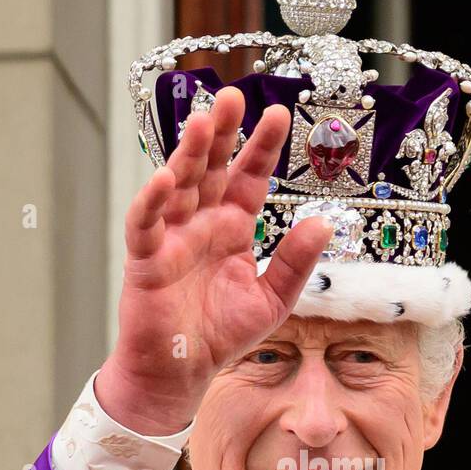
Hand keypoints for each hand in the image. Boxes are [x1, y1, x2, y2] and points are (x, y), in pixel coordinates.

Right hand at [95, 86, 331, 433]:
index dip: (261, 148)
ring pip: (179, 185)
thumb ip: (295, 261)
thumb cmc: (221, 335)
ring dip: (188, 154)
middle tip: (232, 97)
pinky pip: (146, 224)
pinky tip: (164, 179)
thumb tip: (324, 222)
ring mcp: (172, 238)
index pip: (249, 178)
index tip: (279, 115)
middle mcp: (202, 224)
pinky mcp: (146, 260)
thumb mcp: (272, 299)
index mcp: (233, 229)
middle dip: (221, 134)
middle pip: (212, 169)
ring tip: (201, 123)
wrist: (182, 372)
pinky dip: (152, 202)